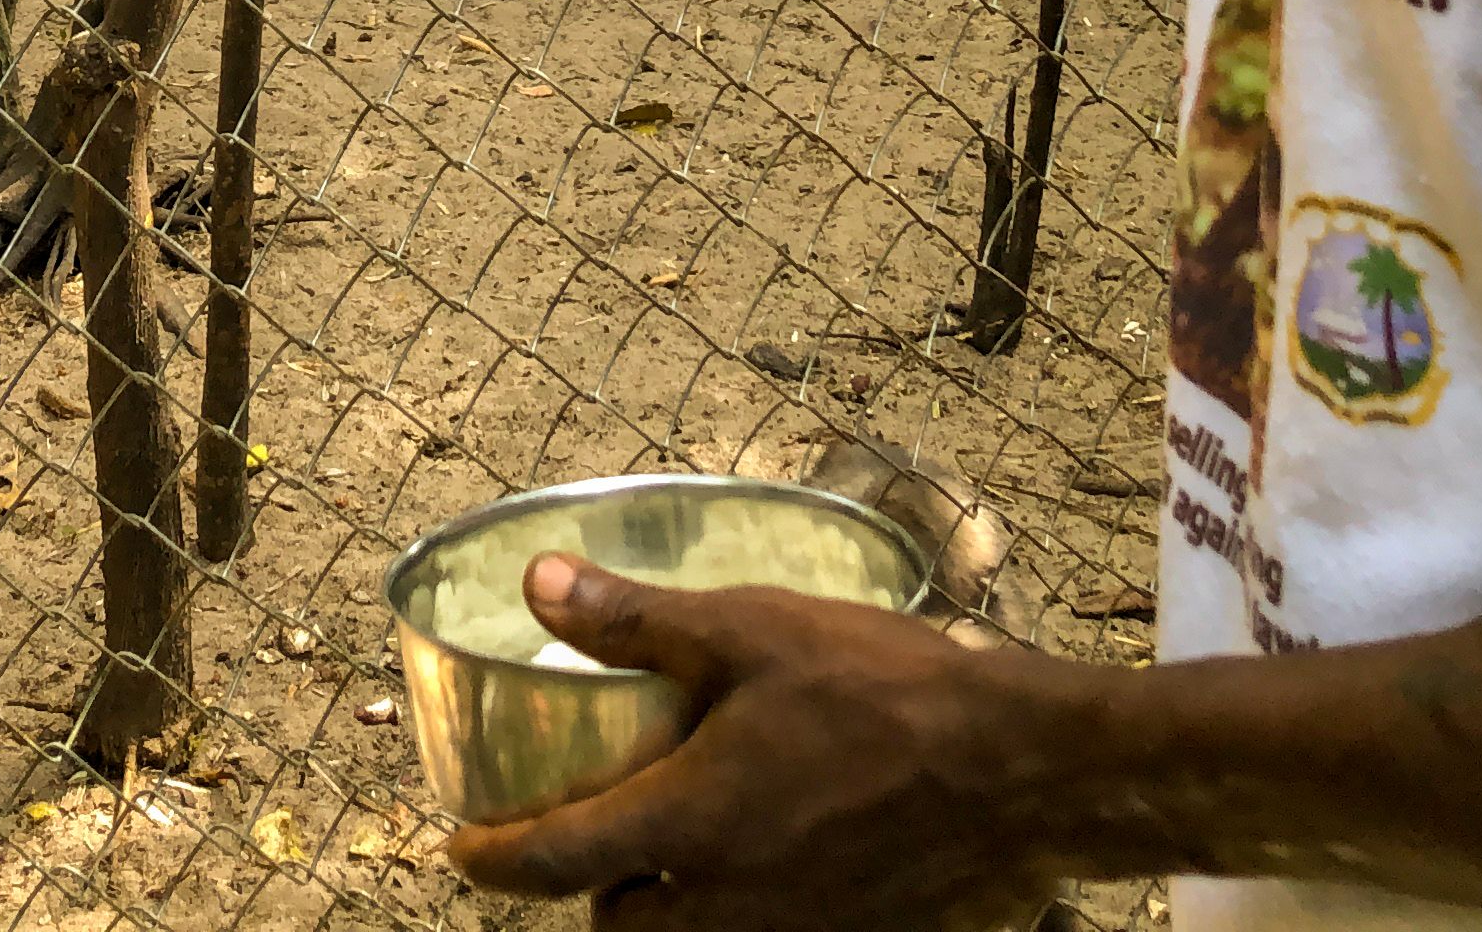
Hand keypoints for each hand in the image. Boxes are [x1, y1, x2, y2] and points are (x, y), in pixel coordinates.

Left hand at [444, 553, 1079, 931]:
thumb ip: (637, 621)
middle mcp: (727, 902)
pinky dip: (736, 910)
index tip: (459, 846)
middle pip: (620, 929)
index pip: (554, 864)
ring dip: (662, 910)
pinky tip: (762, 852)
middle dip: (589, 894)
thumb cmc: (886, 690)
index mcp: (688, 827)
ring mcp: (790, 930)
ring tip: (667, 846)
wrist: (1022, 771)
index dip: (491, 860)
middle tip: (581, 837)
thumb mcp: (751, 630)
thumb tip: (540, 585)